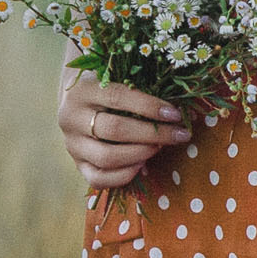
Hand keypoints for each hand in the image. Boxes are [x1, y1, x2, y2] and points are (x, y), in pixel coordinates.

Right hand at [57, 69, 188, 188]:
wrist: (76, 101)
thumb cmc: (107, 86)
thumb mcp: (118, 78)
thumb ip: (144, 89)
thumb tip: (185, 112)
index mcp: (82, 90)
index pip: (117, 97)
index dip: (149, 106)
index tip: (175, 114)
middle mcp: (71, 117)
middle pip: (114, 129)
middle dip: (153, 134)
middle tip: (179, 134)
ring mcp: (72, 144)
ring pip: (107, 157)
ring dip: (141, 154)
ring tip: (161, 147)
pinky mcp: (77, 164)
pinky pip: (99, 179)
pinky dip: (124, 175)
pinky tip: (142, 165)